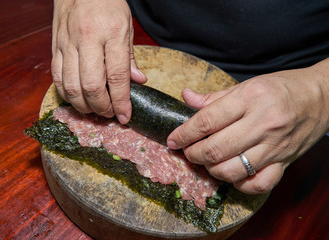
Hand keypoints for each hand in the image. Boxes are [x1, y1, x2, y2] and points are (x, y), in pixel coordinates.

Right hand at [51, 0, 145, 123]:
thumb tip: (138, 82)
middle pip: (92, 86)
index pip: (117, 76)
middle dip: (102, 107)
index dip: (121, 101)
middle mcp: (87, 39)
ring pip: (71, 86)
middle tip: (110, 113)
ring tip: (94, 109)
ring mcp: (67, 43)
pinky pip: (57, 77)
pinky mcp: (54, 46)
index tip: (125, 116)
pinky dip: (67, 94)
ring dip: (83, 105)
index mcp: (112, 33)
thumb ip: (129, 57)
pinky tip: (77, 98)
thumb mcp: (126, 26)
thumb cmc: (106, 4)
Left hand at [167, 59, 328, 193]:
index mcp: (250, 98)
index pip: (207, 121)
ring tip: (206, 161)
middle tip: (187, 151)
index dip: (184, 134)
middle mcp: (263, 123)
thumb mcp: (246, 85)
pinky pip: (257, 184)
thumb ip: (214, 97)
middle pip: (215, 149)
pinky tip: (232, 173)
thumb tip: (186, 97)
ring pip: (232, 170)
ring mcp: (275, 146)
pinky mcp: (285, 163)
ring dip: (211, 169)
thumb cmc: (281, 88)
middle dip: (192, 154)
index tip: (173, 139)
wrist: (322, 97)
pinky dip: (239, 183)